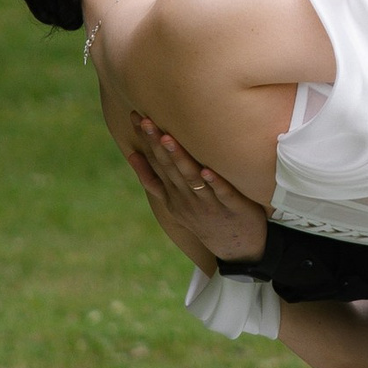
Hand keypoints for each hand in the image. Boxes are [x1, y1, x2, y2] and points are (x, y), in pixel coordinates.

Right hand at [127, 118, 268, 272]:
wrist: (236, 249)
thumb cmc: (204, 216)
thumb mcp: (173, 201)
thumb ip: (154, 180)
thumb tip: (132, 154)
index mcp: (173, 195)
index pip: (156, 164)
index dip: (146, 141)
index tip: (136, 117)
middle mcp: (187, 199)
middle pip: (169, 168)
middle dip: (156, 144)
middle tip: (146, 120)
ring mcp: (208, 205)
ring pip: (191, 179)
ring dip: (179, 159)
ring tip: (168, 139)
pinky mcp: (232, 209)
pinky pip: (221, 194)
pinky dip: (213, 183)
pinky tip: (206, 170)